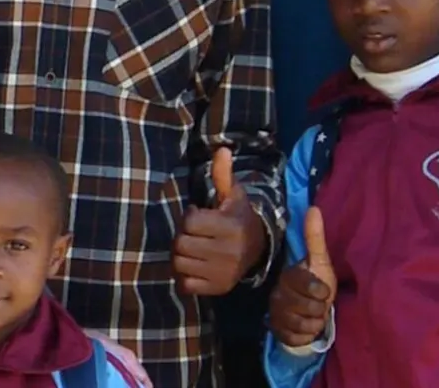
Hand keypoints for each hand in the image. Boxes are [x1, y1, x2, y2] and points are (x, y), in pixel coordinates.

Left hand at [172, 147, 265, 294]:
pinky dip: (185, 276)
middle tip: (192, 233)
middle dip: (182, 236)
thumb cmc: (237, 216)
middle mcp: (227, 253)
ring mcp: (223, 274)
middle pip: (181, 244)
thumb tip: (222, 149)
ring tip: (192, 248)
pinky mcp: (218, 289)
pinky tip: (194, 265)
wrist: (258, 249)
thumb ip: (223, 174)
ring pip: (180, 264)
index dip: (189, 216)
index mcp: (229, 227)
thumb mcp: (232, 194)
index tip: (198, 214)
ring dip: (181, 255)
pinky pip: (186, 285)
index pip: (188, 222)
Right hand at [268, 208, 336, 348]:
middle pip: (300, 305)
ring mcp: (276, 313)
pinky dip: (305, 336)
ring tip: (314, 317)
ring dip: (313, 323)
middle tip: (320, 306)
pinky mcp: (278, 332)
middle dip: (317, 309)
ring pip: (297, 323)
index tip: (325, 292)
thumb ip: (315, 238)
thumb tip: (314, 207)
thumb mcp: (320, 262)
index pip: (301, 282)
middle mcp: (277, 293)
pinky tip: (307, 330)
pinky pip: (292, 337)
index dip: (318, 290)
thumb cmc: (318, 286)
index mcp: (287, 275)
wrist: (312, 316)